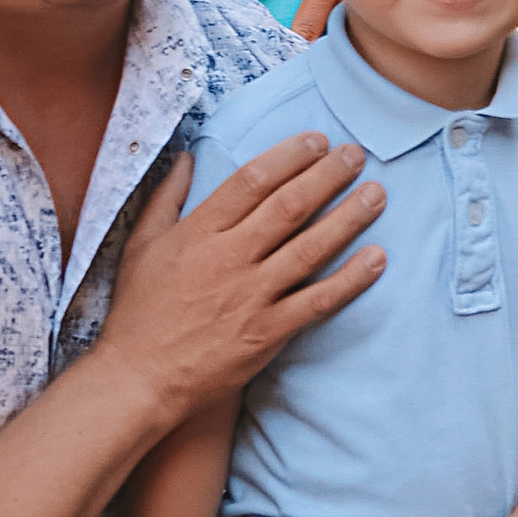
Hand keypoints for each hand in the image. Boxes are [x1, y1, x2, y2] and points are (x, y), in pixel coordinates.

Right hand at [100, 139, 384, 420]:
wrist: (141, 376)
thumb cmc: (139, 309)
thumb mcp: (141, 243)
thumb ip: (167, 196)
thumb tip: (187, 156)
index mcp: (199, 232)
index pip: (252, 180)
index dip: (289, 155)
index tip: (316, 140)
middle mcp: (229, 258)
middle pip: (289, 206)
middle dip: (328, 175)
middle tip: (356, 154)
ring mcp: (251, 296)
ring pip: (311, 249)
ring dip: (348, 218)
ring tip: (377, 194)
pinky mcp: (268, 332)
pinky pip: (318, 301)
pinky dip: (350, 280)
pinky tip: (377, 259)